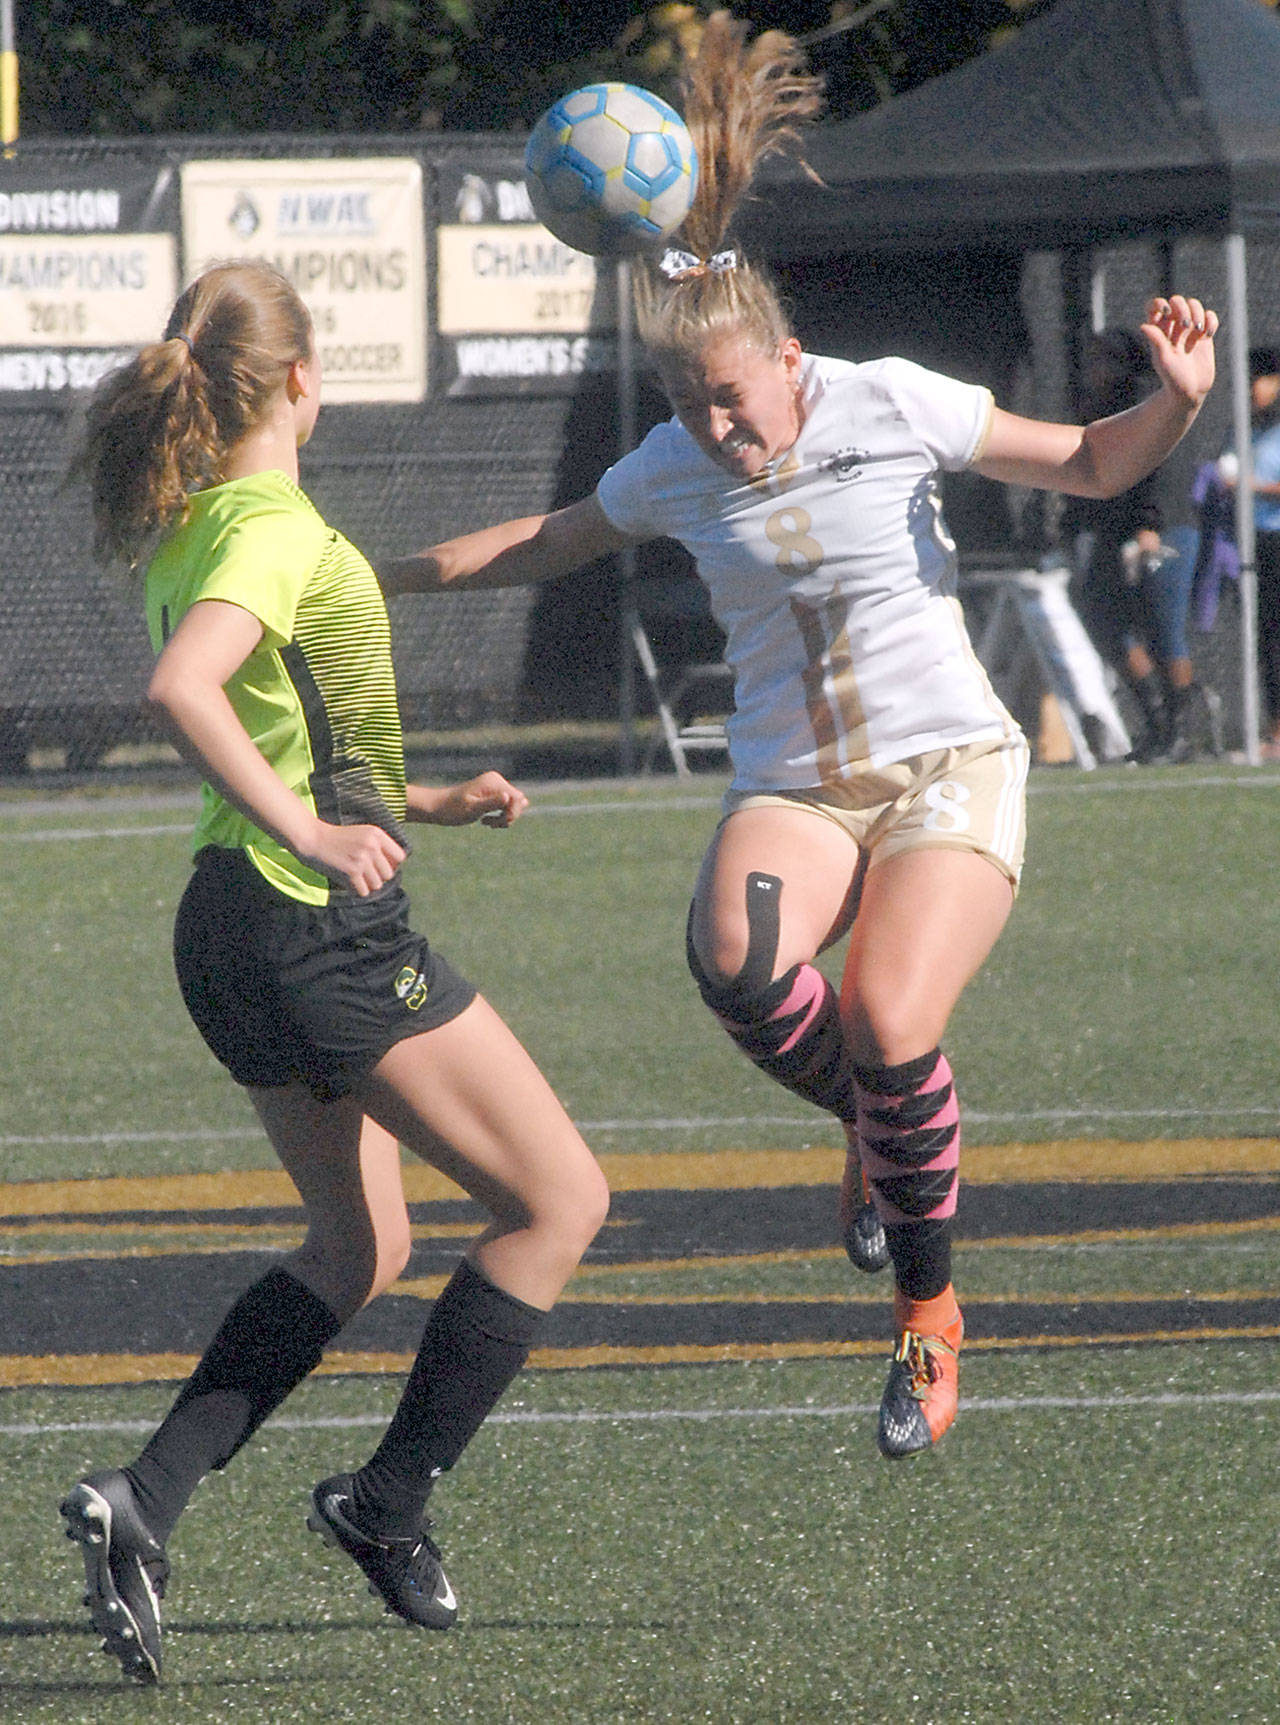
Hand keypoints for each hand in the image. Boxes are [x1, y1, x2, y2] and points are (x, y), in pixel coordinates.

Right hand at [299, 820, 405, 895]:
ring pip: (377, 885)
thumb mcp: (363, 833)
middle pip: (389, 874)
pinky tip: (349, 882)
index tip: (381, 866)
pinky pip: (364, 891)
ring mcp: (362, 859)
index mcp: (377, 834)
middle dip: (379, 877)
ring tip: (357, 878)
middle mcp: (372, 846)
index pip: (400, 857)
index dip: (392, 864)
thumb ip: (380, 846)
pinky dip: (357, 890)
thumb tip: (396, 867)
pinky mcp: (351, 871)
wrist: (314, 838)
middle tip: (366, 874)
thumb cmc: (339, 838)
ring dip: (368, 885)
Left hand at [411, 771, 529, 827]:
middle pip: (519, 801)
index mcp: (493, 782)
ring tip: (487, 823)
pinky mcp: (492, 793)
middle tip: (492, 824)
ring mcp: (495, 786)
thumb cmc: (452, 810)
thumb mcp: (472, 809)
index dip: (513, 813)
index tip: (498, 823)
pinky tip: (487, 821)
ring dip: (505, 818)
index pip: (518, 798)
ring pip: (514, 805)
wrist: (437, 806)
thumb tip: (510, 797)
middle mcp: (496, 781)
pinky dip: (501, 816)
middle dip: (510, 816)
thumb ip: (492, 803)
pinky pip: (507, 806)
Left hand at [1141, 294, 1217, 407]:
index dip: (1160, 303)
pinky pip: (1210, 316)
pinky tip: (1207, 335)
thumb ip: (1156, 341)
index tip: (1167, 313)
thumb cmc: (1172, 379)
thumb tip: (1143, 326)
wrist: (1190, 392)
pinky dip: (1211, 320)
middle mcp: (1172, 328)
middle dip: (1183, 308)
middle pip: (1177, 301)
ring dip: (1198, 313)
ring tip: (1198, 331)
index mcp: (1158, 331)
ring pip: (1194, 305)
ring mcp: (1189, 330)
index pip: (1154, 306)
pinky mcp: (1204, 335)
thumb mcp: (1164, 359)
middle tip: (1185, 326)